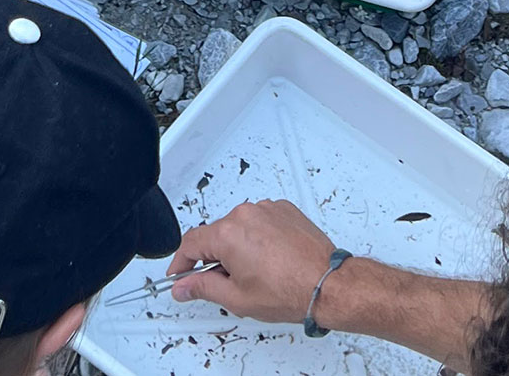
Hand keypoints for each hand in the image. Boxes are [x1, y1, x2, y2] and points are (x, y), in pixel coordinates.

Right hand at [167, 200, 336, 323]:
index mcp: (228, 234)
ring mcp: (267, 210)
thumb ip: (203, 288)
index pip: (190, 243)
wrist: (327, 284)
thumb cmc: (290, 290)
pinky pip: (260, 222)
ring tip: (255, 274)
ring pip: (239, 228)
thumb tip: (184, 286)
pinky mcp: (284, 210)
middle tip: (224, 283)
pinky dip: (259, 238)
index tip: (181, 274)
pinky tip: (270, 260)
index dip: (181, 262)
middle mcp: (246, 214)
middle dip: (214, 258)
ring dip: (238, 247)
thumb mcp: (236, 298)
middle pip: (215, 234)